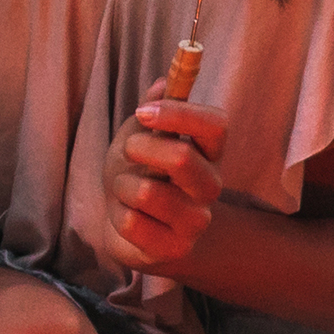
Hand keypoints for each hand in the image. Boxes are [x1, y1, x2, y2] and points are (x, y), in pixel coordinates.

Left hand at [109, 90, 229, 275]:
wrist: (134, 229)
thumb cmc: (140, 174)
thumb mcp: (140, 135)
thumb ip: (153, 110)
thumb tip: (162, 84)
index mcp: (210, 153)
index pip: (216, 125)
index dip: (178, 114)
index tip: (144, 113)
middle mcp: (211, 186)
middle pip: (181, 158)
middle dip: (140, 148)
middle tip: (128, 151)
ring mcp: (196, 221)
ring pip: (146, 192)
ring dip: (122, 186)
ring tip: (126, 190)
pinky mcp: (174, 249)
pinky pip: (131, 223)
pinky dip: (118, 215)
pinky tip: (128, 217)